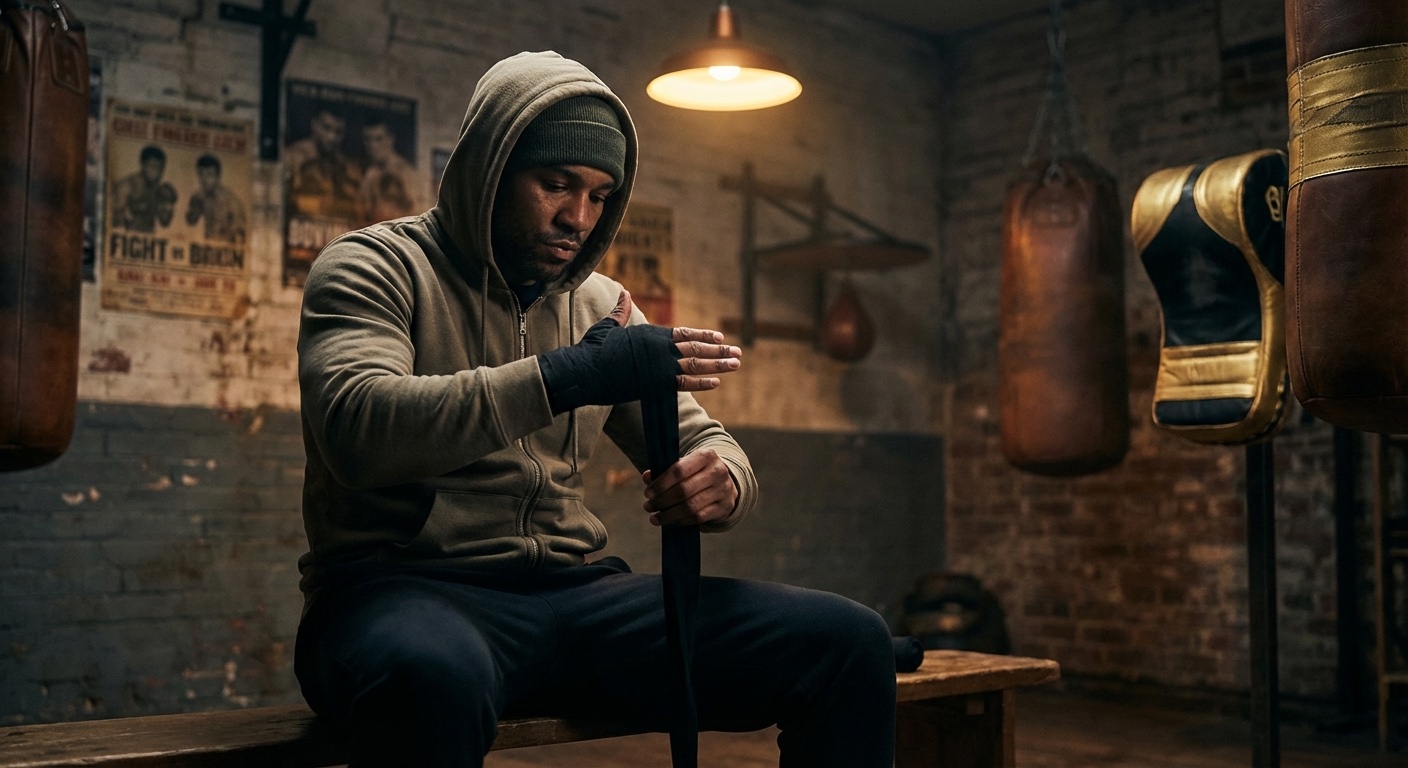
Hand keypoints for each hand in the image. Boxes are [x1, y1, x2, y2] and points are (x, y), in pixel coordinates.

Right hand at [603, 290, 742, 391]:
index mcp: (651, 334)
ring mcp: (659, 366)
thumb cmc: (593, 349)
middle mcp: (660, 348)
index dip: (703, 336)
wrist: (583, 371)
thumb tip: (623, 293)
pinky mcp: (655, 384)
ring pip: (696, 364)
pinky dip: (701, 383)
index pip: (684, 334)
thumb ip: (620, 312)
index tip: (719, 337)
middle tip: (738, 353)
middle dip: (719, 351)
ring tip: (736, 364)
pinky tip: (716, 382)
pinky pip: (684, 383)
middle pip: (696, 349)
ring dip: (718, 364)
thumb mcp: (608, 327)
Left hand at [641, 448, 737, 526]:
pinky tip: (670, 521)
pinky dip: (680, 521)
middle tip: (648, 506)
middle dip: (662, 501)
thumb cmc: (697, 472)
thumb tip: (648, 477)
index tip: (648, 493)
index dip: (661, 484)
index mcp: (706, 456)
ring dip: (669, 515)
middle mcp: (717, 472)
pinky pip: (698, 518)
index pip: (679, 470)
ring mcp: (723, 490)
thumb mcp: (685, 465)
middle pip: (684, 490)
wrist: (725, 482)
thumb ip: (665, 470)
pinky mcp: (724, 507)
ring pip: (690, 507)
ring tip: (655, 518)